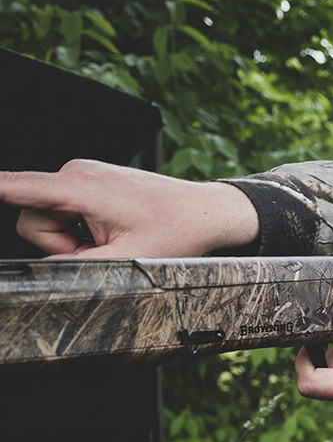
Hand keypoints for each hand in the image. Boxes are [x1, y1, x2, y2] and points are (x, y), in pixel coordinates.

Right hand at [0, 159, 259, 257]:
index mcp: (80, 185)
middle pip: (33, 217)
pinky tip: (111, 227)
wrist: (205, 210)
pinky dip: (82, 226)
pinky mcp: (88, 180)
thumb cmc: (176, 229)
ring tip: (111, 237)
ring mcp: (81, 174)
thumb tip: (46, 269)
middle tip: (101, 247)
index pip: (14, 187)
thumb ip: (77, 266)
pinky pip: (65, 209)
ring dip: (73, 237)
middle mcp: (75, 172)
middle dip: (61, 242)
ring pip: (48, 216)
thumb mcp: (126, 259)